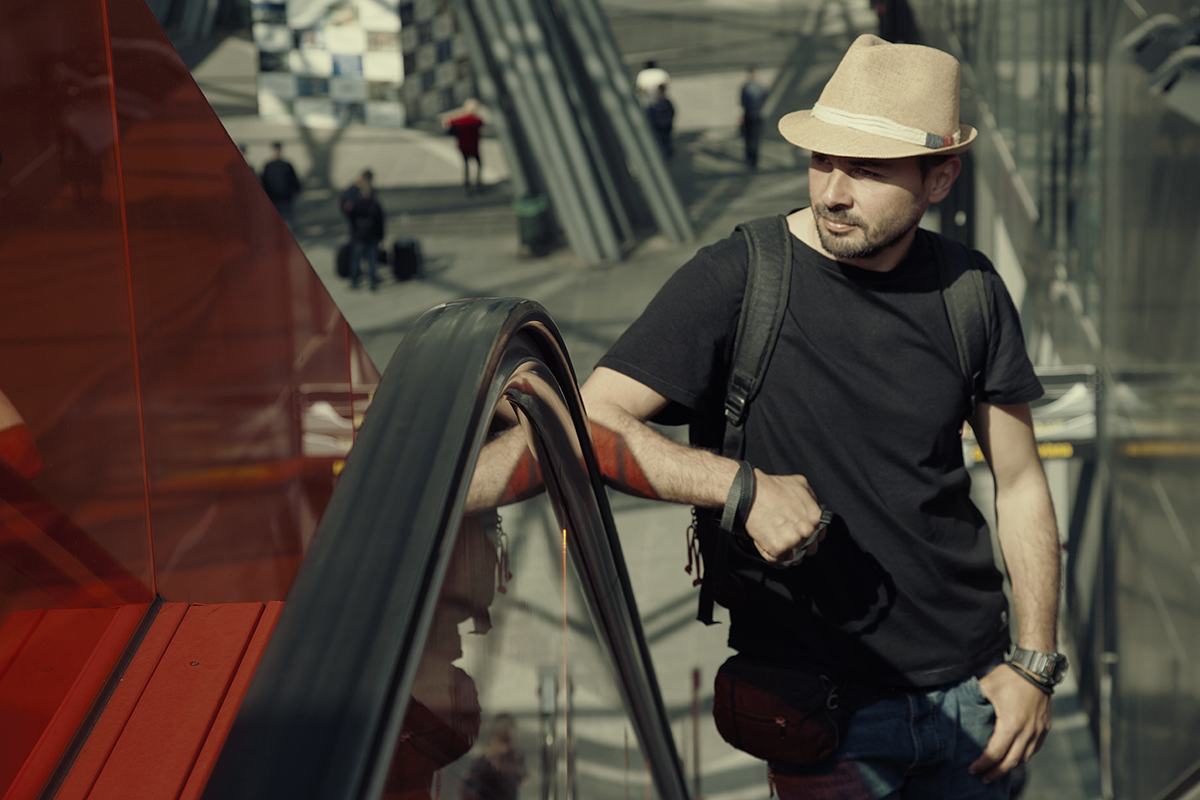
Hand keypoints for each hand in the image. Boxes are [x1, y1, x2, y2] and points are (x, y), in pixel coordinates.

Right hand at [743, 471, 825, 562]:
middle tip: (785, 534)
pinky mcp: (778, 549)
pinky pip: (778, 560)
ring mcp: (793, 541)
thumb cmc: (773, 487)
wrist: (750, 493)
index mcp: (815, 517)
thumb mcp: (800, 484)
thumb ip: (812, 498)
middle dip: (799, 545)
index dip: (808, 535)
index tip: (797, 531)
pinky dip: (772, 554)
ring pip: (795, 558)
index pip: (819, 536)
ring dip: (787, 552)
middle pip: (809, 549)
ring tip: (775, 539)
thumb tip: (813, 506)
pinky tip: (767, 540)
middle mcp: (807, 530)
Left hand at [969, 664, 1051, 783]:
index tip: (972, 769)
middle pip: (1010, 762)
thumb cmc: (1010, 676)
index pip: (995, 753)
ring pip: (1024, 758)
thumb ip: (973, 698)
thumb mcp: (986, 685)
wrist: (1036, 668)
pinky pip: (1034, 749)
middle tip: (984, 779)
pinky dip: (1023, 756)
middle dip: (996, 773)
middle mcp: (1027, 732)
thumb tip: (959, 705)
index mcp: (1011, 724)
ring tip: (997, 771)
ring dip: (1010, 767)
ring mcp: (1038, 731)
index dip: (983, 764)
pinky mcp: (1044, 727)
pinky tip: (1014, 757)